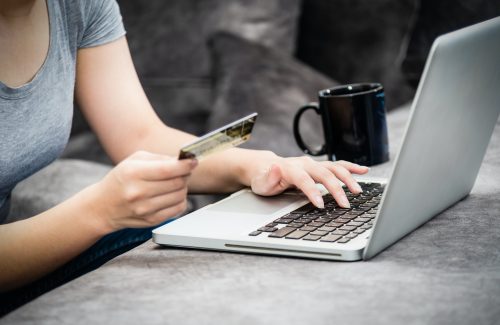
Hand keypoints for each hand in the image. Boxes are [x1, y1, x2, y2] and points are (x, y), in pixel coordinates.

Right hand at [92, 151, 196, 231]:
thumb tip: (183, 160)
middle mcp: (138, 192)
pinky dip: (180, 199)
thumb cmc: (121, 179)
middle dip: (185, 174)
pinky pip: (178, 208)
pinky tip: (172, 195)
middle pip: (177, 183)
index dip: (185, 165)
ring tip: (174, 183)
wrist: (103, 206)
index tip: (193, 160)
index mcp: (133, 173)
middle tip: (183, 171)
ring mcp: (145, 209)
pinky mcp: (152, 220)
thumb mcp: (134, 161)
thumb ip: (159, 158)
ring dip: (183, 187)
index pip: (167, 170)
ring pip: (180, 195)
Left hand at [249, 152, 368, 208]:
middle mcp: (304, 164)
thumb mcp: (261, 183)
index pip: (304, 179)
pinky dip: (351, 167)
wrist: (265, 168)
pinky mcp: (319, 166)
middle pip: (324, 173)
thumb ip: (268, 177)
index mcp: (290, 168)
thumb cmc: (263, 179)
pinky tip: (364, 171)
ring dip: (348, 178)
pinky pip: (338, 165)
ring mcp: (313, 164)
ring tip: (358, 191)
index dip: (313, 192)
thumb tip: (275, 167)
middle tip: (345, 204)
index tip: (321, 205)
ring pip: (334, 167)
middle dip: (336, 189)